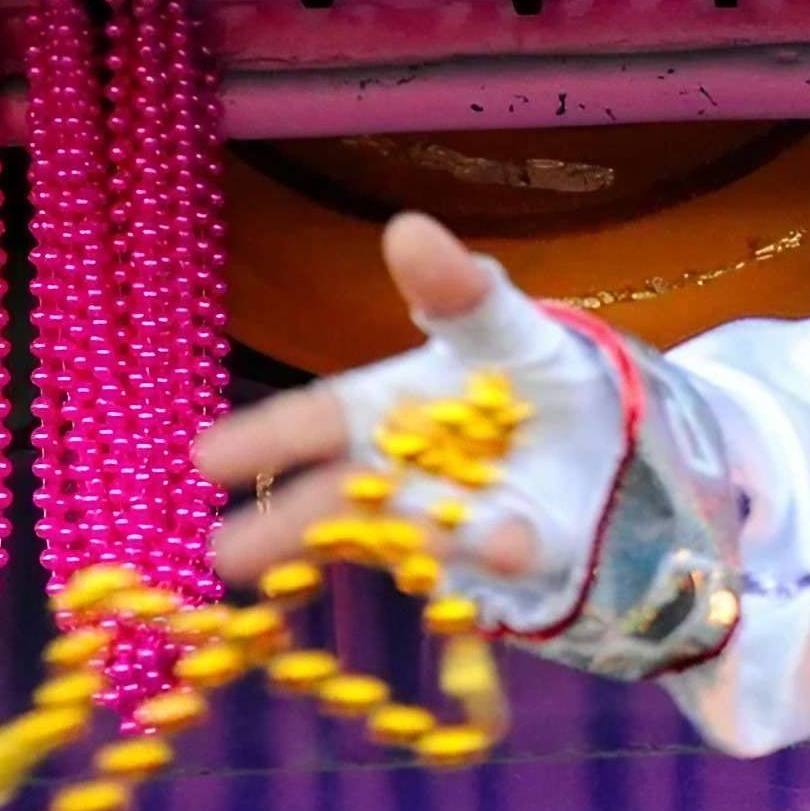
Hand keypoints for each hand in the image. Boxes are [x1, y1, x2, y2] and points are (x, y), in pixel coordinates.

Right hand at [195, 214, 620, 614]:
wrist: (602, 428)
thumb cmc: (523, 369)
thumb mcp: (498, 321)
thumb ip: (458, 290)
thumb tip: (407, 231)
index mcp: (382, 410)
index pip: (318, 420)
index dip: (266, 440)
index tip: (206, 460)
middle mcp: (403, 476)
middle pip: (340, 500)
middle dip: (290, 527)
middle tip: (225, 555)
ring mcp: (454, 521)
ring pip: (409, 539)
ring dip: (395, 554)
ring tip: (358, 579)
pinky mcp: (519, 548)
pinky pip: (508, 553)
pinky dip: (505, 550)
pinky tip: (511, 544)